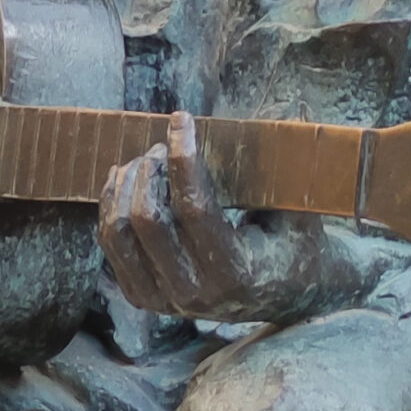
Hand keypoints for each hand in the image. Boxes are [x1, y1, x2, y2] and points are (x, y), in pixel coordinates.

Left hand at [98, 111, 317, 321]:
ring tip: (145, 160)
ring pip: (118, 233)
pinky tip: (125, 178)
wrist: (283, 297)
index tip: (182, 120)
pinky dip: (112, 205)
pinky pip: (109, 244)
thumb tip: (293, 110)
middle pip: (148, 219)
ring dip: (126, 185)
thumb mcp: (301, 212)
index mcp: (236, 274)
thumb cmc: (294, 246)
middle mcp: (194, 294)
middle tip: (164, 147)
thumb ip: (290, 168)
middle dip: (151, 170)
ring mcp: (163, 301)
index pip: (195, 208)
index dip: (184, 158)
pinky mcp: (143, 297)